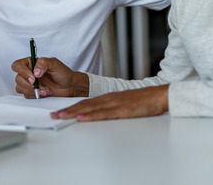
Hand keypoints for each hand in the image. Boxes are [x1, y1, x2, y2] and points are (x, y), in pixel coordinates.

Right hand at [11, 57, 88, 97]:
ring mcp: (29, 83)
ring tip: (46, 90)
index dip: (23, 72)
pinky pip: (26, 95)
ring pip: (20, 88)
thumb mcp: (55, 63)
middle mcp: (28, 72)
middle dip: (30, 84)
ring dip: (33, 90)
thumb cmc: (63, 73)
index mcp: (31, 62)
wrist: (69, 86)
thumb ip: (43, 63)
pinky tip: (44, 93)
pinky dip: (35, 95)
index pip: (18, 65)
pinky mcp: (31, 92)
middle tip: (41, 86)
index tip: (34, 78)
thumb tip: (35, 71)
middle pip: (18, 78)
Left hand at [50, 85, 169, 121]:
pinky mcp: (121, 110)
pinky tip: (81, 117)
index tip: (59, 111)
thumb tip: (99, 115)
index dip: (71, 107)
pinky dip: (90, 116)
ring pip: (90, 108)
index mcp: (107, 98)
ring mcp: (114, 104)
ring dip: (74, 112)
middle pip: (83, 105)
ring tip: (61, 116)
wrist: (158, 95)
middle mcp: (108, 99)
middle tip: (53, 115)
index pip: (85, 102)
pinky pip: (103, 113)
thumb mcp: (123, 104)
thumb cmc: (143, 101)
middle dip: (67, 110)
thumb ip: (111, 108)